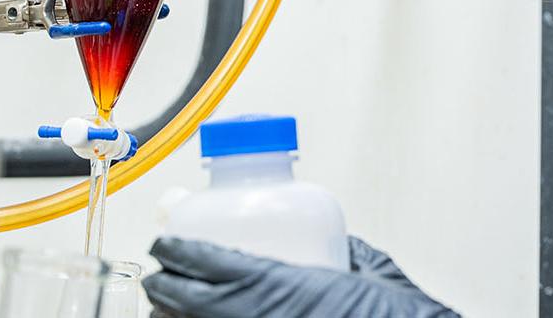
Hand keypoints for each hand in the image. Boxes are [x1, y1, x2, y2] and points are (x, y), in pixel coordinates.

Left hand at [144, 236, 458, 317]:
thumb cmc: (389, 315)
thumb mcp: (368, 270)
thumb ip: (345, 252)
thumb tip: (339, 245)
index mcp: (270, 281)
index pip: (199, 257)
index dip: (174, 248)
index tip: (168, 242)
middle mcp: (247, 316)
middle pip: (178, 297)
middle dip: (164, 285)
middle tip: (163, 275)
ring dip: (172, 316)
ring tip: (170, 310)